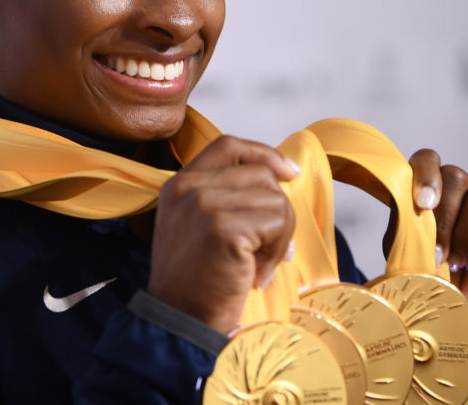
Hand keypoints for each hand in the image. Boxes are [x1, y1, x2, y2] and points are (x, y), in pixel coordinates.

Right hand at [147, 136, 297, 333]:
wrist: (180, 321)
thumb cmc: (196, 282)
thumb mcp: (197, 227)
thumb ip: (223, 197)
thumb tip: (281, 176)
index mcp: (179, 184)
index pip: (229, 146)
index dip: (264, 154)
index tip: (288, 173)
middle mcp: (188, 187)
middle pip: (261, 175)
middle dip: (277, 211)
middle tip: (266, 250)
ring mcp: (203, 204)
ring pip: (274, 199)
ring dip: (278, 236)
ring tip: (257, 265)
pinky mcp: (222, 227)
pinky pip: (277, 222)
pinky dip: (275, 251)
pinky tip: (256, 274)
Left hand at [389, 149, 467, 333]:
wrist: (462, 317)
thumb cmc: (431, 279)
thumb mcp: (407, 253)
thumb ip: (402, 228)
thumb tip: (400, 211)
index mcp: (435, 193)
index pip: (429, 160)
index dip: (425, 173)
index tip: (422, 203)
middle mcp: (466, 195)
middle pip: (457, 177)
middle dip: (443, 218)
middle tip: (437, 253)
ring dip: (465, 235)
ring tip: (456, 263)